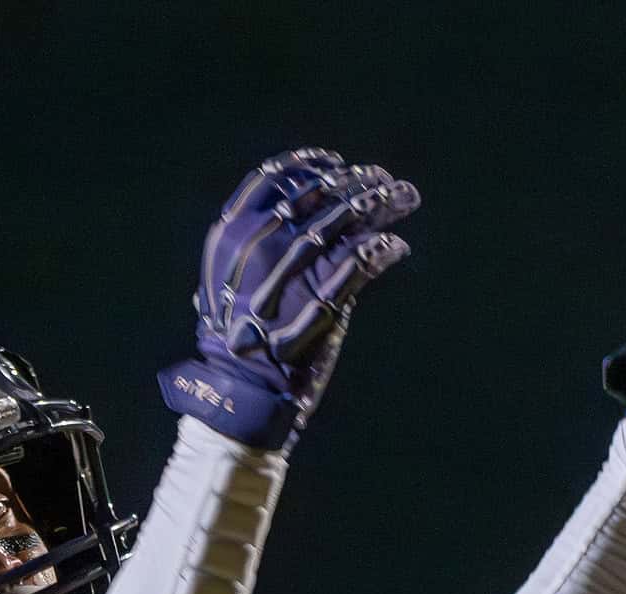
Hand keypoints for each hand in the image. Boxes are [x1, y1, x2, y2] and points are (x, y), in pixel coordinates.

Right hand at [158, 150, 418, 451]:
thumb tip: (277, 219)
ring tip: (405, 197)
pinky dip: (386, 250)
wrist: (239, 397)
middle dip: (356, 179)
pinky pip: (365, 260)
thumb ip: (244, 255)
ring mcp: (293, 272)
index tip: (336, 164)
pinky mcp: (325, 301)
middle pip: (318, 192)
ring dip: (382, 202)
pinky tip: (397, 247)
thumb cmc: (231, 346)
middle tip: (381, 179)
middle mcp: (260, 247)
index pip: (273, 178)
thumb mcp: (220, 290)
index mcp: (231, 237)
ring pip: (346, 219)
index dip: (309, 165)